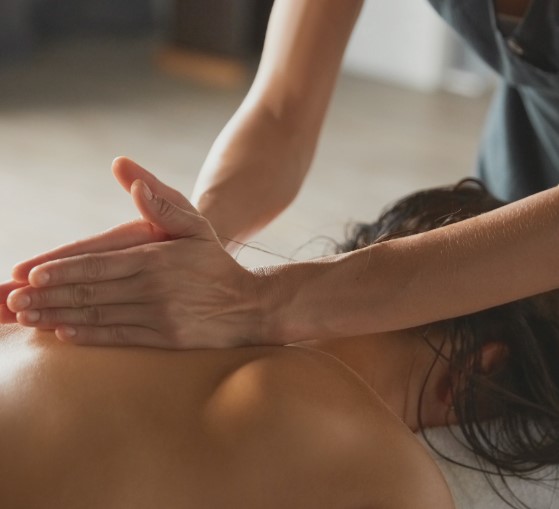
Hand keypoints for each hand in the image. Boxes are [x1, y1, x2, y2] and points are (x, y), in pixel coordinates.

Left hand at [3, 158, 265, 348]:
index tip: (29, 275)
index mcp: (156, 258)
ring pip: (98, 316)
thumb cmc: (214, 262)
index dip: (61, 270)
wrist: (248, 305)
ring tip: (28, 318)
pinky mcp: (163, 338)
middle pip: (90, 292)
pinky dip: (88, 336)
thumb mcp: (195, 224)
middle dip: (48, 296)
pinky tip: (64, 333)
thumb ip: (161, 202)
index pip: (98, 264)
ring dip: (58, 317)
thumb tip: (127, 172)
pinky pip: (118, 337)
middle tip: (14, 301)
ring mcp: (158, 316)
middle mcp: (153, 288)